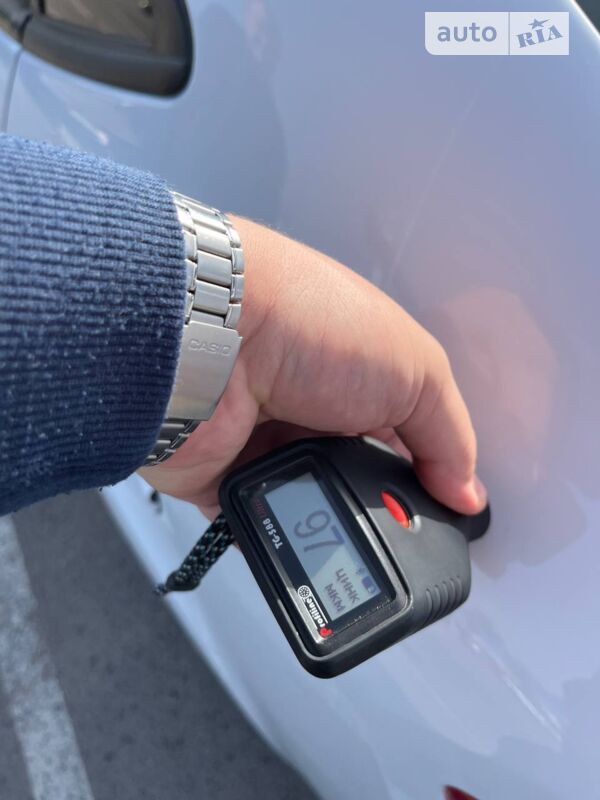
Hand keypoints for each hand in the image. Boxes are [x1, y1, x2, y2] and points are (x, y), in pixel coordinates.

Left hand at [139, 217, 486, 519]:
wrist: (207, 332)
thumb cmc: (306, 321)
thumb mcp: (414, 368)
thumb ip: (448, 434)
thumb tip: (467, 494)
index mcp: (356, 381)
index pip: (400, 443)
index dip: (422, 479)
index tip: (441, 514)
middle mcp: (309, 413)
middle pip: (354, 483)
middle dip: (376, 509)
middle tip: (395, 532)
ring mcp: (264, 448)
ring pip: (310, 511)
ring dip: (329, 524)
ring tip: (346, 534)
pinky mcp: (223, 482)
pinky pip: (257, 527)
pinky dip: (276, 539)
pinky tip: (296, 544)